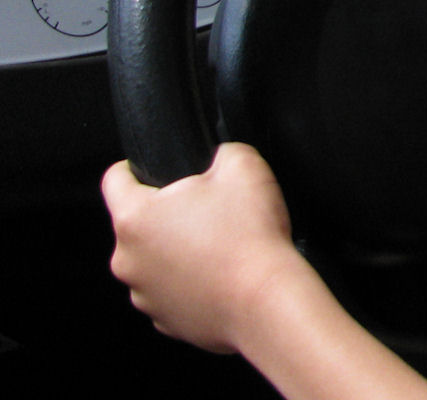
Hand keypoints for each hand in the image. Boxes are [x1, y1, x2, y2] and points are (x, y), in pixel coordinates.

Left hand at [103, 142, 307, 354]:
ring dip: (179, 250)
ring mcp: (144, 294)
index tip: (148, 169)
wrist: (267, 300)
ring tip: (220, 246)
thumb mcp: (243, 165)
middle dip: (170, 213)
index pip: (115, 179)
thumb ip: (221, 151)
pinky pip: (171, 290)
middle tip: (210, 211)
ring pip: (155, 259)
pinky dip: (191, 281)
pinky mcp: (164, 320)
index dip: (133, 166)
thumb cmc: (251, 239)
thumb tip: (219, 157)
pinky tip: (221, 274)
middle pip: (139, 223)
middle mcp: (128, 259)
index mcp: (136, 218)